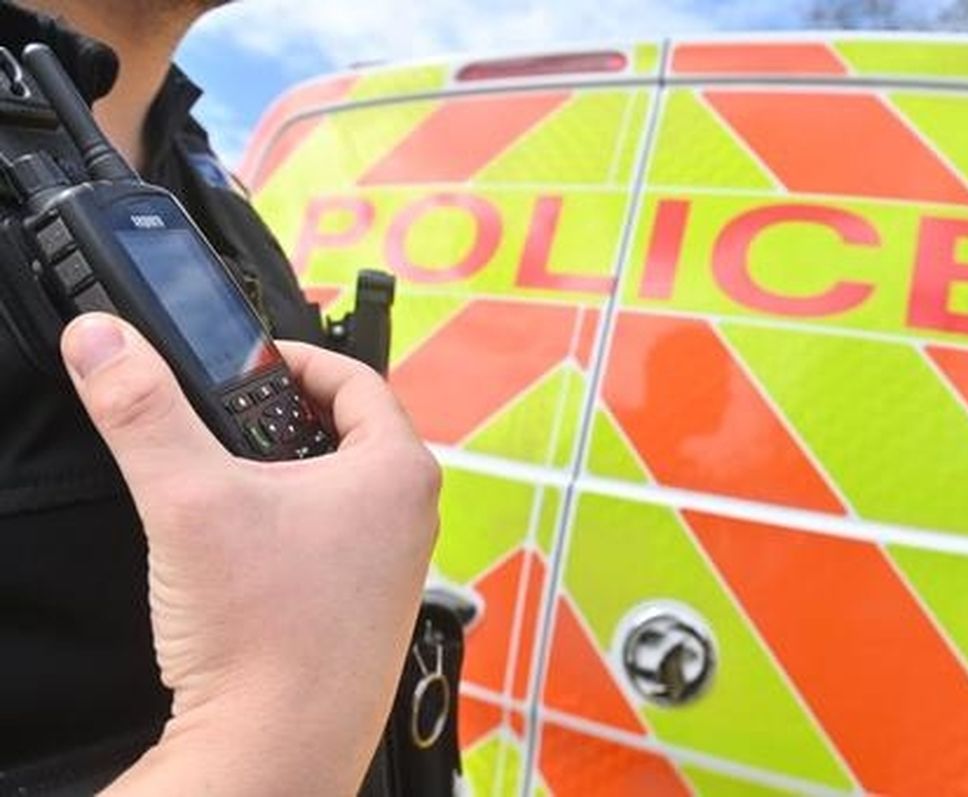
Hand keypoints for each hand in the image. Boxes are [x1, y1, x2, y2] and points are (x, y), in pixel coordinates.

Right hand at [58, 314, 439, 795]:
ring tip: (224, 484)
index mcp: (398, 472)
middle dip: (282, 418)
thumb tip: (106, 343)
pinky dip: (287, 528)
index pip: (355, 377)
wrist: (278, 749)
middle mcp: (410, 517)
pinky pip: (330, 541)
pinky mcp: (365, 608)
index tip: (246, 360)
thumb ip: (143, 412)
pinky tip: (239, 553)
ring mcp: (393, 567)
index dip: (295, 356)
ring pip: (337, 489)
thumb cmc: (268, 638)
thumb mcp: (191, 499)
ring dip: (282, 476)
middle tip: (225, 419)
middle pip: (347, 431)